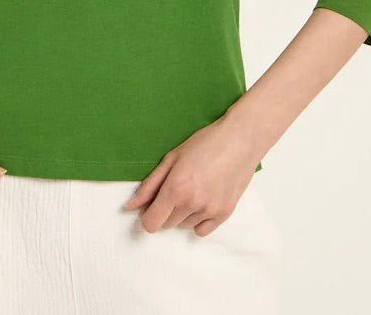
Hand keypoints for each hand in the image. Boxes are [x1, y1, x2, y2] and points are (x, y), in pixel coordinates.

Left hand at [122, 116, 260, 236]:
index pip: (151, 223)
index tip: (153, 204)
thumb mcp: (171, 158)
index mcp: (175, 188)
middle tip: (176, 189)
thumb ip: (149, 185)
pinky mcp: (225, 214)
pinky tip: (203, 200)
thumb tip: (130, 206)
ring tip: (194, 188)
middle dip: (166, 211)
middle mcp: (192, 203)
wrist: (240, 140)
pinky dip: (198, 220)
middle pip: (167, 225)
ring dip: (183, 214)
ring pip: (184, 226)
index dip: (148, 215)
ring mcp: (210, 211)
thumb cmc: (204, 143)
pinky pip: (202, 231)